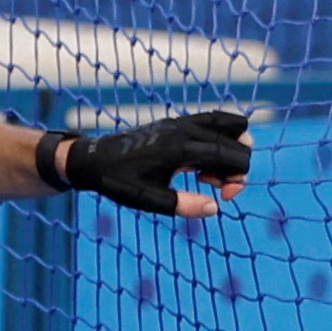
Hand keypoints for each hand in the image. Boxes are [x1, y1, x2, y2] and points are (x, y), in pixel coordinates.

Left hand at [58, 110, 250, 215]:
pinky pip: (212, 121)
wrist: (93, 159)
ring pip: (228, 122)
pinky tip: (201, 165)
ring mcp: (180, 123)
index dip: (238, 177)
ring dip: (230, 148)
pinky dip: (218, 140)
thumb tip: (214, 208)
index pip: (232, 153)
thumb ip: (182, 205)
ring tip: (210, 175)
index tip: (224, 196)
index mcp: (181, 149)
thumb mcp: (149, 200)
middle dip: (237, 167)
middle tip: (218, 189)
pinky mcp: (176, 123)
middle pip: (236, 139)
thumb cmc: (119, 181)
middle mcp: (184, 130)